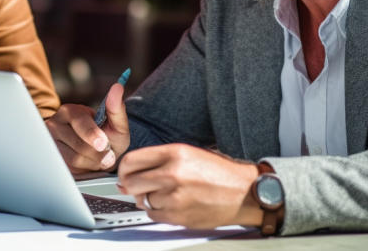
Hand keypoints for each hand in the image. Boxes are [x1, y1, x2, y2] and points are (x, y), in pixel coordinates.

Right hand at [46, 82, 129, 172]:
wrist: (90, 151)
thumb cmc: (104, 136)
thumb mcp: (114, 124)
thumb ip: (117, 109)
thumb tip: (118, 87)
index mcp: (70, 111)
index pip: (80, 122)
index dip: (93, 134)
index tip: (103, 143)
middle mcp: (55, 125)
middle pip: (79, 145)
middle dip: (99, 153)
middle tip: (107, 153)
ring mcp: (50, 143)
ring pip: (74, 159)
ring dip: (93, 163)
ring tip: (98, 157)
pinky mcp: (51, 159)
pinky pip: (70, 169)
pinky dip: (84, 170)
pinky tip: (88, 163)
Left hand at [116, 144, 262, 228]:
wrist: (245, 193)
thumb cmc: (219, 172)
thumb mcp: (189, 153)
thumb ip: (158, 161)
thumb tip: (127, 176)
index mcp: (174, 153)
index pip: (131, 160)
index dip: (123, 169)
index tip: (124, 175)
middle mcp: (173, 173)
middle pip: (130, 182)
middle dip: (130, 186)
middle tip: (137, 187)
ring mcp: (176, 196)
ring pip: (142, 200)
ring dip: (148, 199)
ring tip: (166, 194)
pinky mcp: (179, 215)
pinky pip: (153, 215)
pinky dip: (158, 211)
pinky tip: (172, 204)